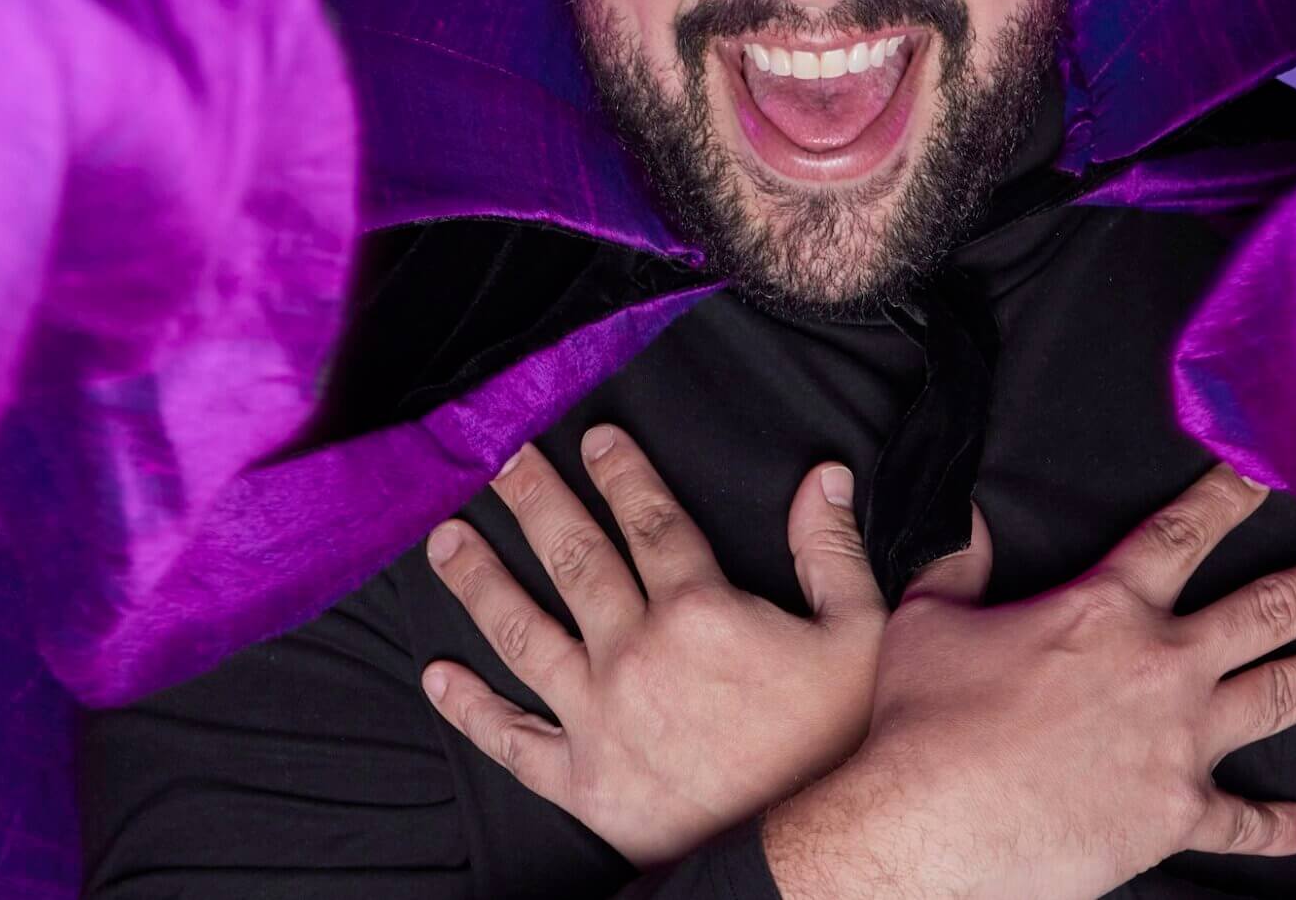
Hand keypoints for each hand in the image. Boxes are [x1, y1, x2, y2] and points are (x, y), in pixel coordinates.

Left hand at [420, 425, 883, 867]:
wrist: (804, 856)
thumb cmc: (836, 745)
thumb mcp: (860, 636)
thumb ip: (832, 550)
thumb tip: (823, 476)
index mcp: (700, 611)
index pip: (651, 520)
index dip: (621, 474)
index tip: (592, 438)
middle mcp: (635, 654)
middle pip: (573, 558)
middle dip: (532, 500)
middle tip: (496, 458)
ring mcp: (598, 718)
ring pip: (523, 632)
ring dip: (479, 580)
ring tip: (444, 539)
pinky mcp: (579, 781)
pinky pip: (510, 739)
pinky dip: (468, 707)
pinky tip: (436, 675)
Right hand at [762, 464, 1295, 899]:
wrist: (929, 827)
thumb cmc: (922, 722)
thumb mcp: (928, 619)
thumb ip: (961, 561)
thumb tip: (970, 515)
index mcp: (1105, 608)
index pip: (1182, 533)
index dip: (1230, 494)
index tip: (1273, 468)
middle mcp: (1161, 665)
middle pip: (1268, 608)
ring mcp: (1178, 742)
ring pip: (1284, 694)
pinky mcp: (1176, 816)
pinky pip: (1242, 822)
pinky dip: (1277, 826)